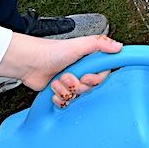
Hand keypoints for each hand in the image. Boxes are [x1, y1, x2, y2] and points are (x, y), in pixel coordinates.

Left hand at [0, 32, 120, 106]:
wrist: (29, 63)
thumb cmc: (50, 51)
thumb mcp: (78, 44)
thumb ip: (100, 44)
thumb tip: (119, 46)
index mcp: (87, 60)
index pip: (102, 74)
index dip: (96, 79)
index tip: (87, 76)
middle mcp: (79, 71)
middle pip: (89, 88)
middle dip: (77, 85)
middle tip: (67, 76)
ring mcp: (69, 82)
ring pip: (77, 96)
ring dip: (66, 91)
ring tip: (57, 81)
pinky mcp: (59, 92)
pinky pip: (66, 103)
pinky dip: (59, 99)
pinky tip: (54, 90)